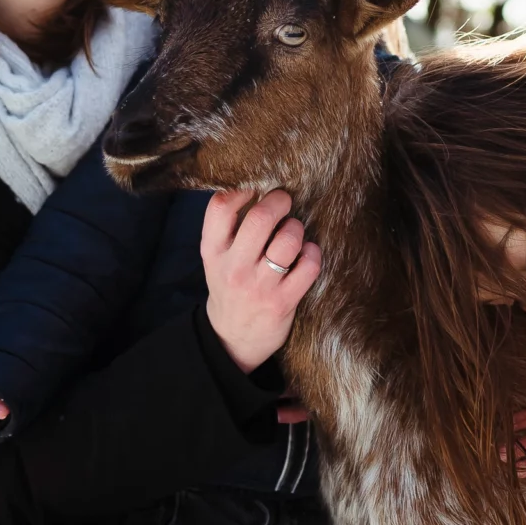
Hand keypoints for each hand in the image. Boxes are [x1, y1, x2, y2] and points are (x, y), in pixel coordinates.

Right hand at [201, 188, 321, 373]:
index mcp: (213, 251)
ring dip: (297, 229)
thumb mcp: (216, 257)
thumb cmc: (230, 286)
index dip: (244, 189)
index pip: (221, 206)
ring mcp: (260, 286)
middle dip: (279, 201)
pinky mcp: (283, 302)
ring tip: (293, 232)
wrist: (232, 338)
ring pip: (289, 240)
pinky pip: (309, 265)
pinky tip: (306, 255)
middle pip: (260, 218)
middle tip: (284, 201)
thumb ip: (228, 226)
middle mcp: (234, 268)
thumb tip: (260, 186)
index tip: (256, 189)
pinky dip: (313, 253)